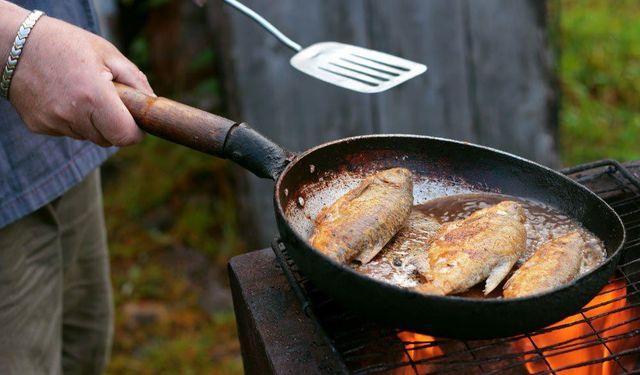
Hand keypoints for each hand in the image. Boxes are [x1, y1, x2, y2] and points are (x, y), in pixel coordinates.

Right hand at [8, 13, 152, 146]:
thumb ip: (136, 81)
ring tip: (81, 92)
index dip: (135, 132)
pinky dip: (72, 120)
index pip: (125, 136)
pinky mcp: (39, 126)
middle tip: (109, 101)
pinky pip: (67, 131)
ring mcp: (53, 123)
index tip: (136, 122)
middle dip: (115, 126)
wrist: (12, 44)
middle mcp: (72, 114)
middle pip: (109, 140)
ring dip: (92, 122)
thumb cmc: (66, 44)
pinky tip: (63, 96)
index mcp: (93, 95)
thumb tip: (153, 104)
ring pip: (88, 137)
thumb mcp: (107, 53)